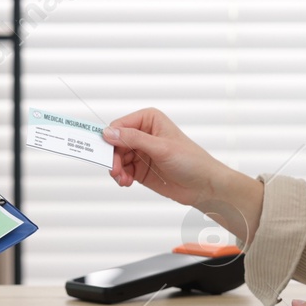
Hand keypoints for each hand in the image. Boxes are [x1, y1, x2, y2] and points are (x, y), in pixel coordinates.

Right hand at [103, 107, 262, 242]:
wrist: (203, 186)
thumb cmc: (191, 160)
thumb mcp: (161, 147)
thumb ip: (133, 139)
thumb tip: (108, 133)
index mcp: (148, 119)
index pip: (119, 125)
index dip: (109, 138)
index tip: (102, 152)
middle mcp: (142, 134)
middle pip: (115, 143)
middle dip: (113, 158)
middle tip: (115, 171)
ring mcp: (141, 151)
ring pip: (117, 158)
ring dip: (117, 170)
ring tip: (123, 179)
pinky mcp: (140, 168)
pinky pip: (122, 170)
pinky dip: (121, 177)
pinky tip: (126, 182)